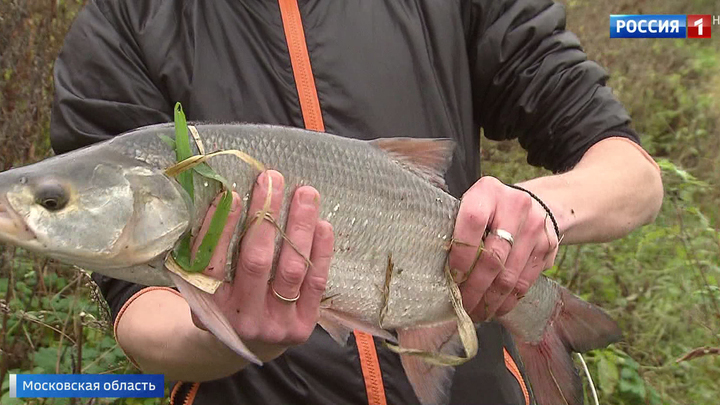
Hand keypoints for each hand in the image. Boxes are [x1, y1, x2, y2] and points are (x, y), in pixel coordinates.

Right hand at [191, 170, 333, 361]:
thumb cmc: (226, 299)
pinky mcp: (303, 326)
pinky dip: (321, 251)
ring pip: (291, 269)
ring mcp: (275, 324)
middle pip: (256, 260)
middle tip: (273, 179)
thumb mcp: (205, 283)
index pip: (212, 262)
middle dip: (266, 215)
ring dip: (300, 226)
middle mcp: (242, 317)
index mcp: (209, 305)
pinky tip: (322, 224)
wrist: (250, 343)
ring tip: (306, 194)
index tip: (231, 194)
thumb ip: (207, 250)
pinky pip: (315, 283)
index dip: (222, 227)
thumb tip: (222, 195)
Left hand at [449, 176, 558, 321]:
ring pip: (511, 275)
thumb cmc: (488, 209)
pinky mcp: (548, 245)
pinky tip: (496, 308)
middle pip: (493, 257)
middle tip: (462, 307)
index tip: (452, 279)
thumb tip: (438, 271)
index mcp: (488, 191)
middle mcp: (515, 205)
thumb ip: (458, 229)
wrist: (530, 202)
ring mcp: (536, 226)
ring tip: (476, 313)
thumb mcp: (471, 206)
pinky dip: (509, 299)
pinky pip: (527, 280)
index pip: (472, 223)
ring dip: (491, 300)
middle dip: (475, 288)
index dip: (461, 255)